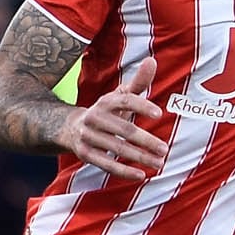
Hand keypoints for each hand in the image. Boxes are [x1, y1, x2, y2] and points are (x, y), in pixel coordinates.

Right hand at [58, 55, 172, 182]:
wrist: (69, 128)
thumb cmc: (105, 112)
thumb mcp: (119, 97)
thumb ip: (138, 83)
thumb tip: (152, 60)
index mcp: (106, 101)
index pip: (125, 101)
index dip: (141, 106)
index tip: (159, 114)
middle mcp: (95, 117)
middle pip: (123, 129)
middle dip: (145, 140)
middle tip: (165, 149)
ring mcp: (88, 136)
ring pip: (116, 147)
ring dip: (139, 157)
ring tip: (159, 162)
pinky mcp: (85, 153)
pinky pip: (106, 163)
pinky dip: (123, 170)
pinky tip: (141, 175)